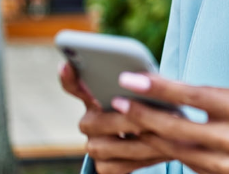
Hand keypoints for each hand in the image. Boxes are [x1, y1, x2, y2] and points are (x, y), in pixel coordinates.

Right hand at [58, 62, 175, 173]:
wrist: (162, 138)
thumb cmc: (156, 106)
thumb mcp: (151, 91)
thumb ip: (142, 83)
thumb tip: (140, 79)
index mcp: (97, 97)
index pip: (75, 86)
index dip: (69, 78)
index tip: (66, 66)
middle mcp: (90, 122)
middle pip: (94, 122)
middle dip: (123, 120)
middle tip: (146, 117)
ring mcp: (94, 146)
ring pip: (104, 147)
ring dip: (135, 141)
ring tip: (160, 133)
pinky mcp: (103, 167)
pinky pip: (116, 167)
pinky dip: (139, 160)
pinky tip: (161, 151)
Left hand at [112, 72, 228, 173]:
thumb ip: (210, 97)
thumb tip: (170, 90)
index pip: (192, 96)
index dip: (160, 87)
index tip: (132, 78)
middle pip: (176, 128)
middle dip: (142, 114)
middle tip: (118, 102)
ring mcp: (224, 163)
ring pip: (175, 150)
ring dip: (147, 135)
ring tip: (125, 120)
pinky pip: (186, 164)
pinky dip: (166, 150)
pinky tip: (150, 139)